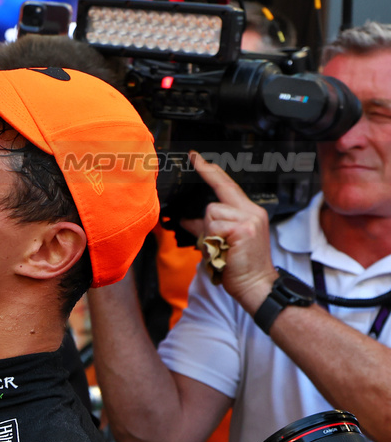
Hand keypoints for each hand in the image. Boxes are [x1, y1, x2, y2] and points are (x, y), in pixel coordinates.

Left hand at [179, 152, 277, 310]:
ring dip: (209, 232)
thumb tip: (185, 220)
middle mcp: (251, 211)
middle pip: (217, 196)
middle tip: (210, 213)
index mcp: (248, 211)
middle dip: (208, 204)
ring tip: (221, 248)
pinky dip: (212, 240)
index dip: (210, 171)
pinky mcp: (242, 229)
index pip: (227, 185)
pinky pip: (213, 226)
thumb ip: (206, 227)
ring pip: (211, 213)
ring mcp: (248, 219)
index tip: (196, 157)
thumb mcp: (222, 241)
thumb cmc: (238, 265)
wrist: (255, 285)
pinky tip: (223, 250)